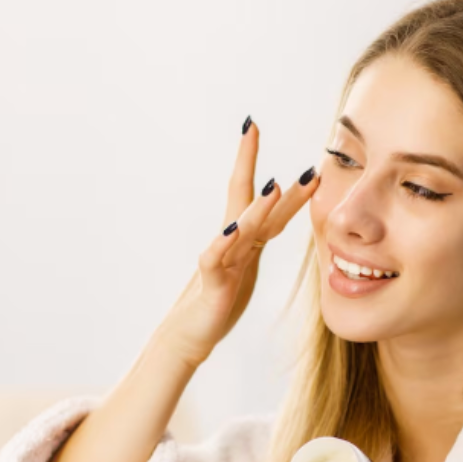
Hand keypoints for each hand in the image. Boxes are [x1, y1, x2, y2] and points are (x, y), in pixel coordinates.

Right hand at [160, 117, 319, 367]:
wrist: (188, 335)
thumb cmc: (218, 301)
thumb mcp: (245, 266)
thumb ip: (255, 240)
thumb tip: (271, 215)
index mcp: (243, 238)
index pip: (255, 195)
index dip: (258, 162)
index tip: (253, 127)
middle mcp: (230, 243)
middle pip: (244, 199)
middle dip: (246, 162)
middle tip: (251, 127)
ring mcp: (221, 262)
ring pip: (240, 230)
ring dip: (257, 208)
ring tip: (274, 186)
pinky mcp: (214, 285)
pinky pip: (217, 262)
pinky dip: (224, 245)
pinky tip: (232, 231)